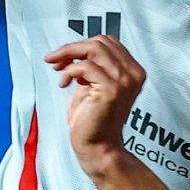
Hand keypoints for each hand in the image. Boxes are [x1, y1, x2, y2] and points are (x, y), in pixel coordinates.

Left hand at [47, 36, 146, 168]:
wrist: (98, 147)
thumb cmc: (94, 121)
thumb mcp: (93, 85)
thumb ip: (92, 66)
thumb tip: (74, 50)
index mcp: (132, 72)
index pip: (109, 42)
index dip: (84, 45)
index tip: (66, 55)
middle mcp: (132, 75)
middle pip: (101, 42)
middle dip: (73, 47)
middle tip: (56, 59)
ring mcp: (124, 81)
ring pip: (94, 48)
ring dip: (69, 54)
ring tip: (58, 68)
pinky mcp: (111, 89)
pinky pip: (85, 66)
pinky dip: (70, 72)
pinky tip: (65, 83)